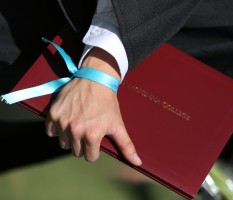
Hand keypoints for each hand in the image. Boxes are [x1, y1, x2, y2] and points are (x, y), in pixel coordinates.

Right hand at [45, 47, 141, 165]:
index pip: (90, 157)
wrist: (95, 79)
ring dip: (70, 137)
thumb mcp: (118, 124)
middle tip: (89, 129)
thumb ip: (126, 146)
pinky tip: (68, 120)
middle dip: (83, 144)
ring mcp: (63, 122)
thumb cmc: (108, 103)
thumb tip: (138, 163)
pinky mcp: (53, 113)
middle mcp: (75, 130)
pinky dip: (58, 128)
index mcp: (92, 135)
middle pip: (76, 151)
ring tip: (79, 124)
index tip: (97, 138)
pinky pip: (51, 132)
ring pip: (64, 143)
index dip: (95, 149)